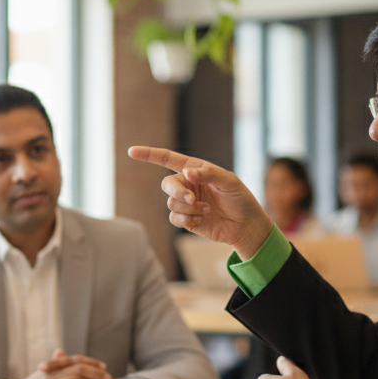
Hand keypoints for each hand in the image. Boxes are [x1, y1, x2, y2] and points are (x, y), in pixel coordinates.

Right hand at [127, 146, 274, 258]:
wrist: (245, 226)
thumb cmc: (240, 199)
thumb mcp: (229, 182)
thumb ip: (208, 174)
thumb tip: (186, 173)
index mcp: (195, 170)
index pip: (167, 159)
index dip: (149, 155)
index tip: (132, 152)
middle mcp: (187, 185)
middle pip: (167, 184)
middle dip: (177, 192)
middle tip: (192, 198)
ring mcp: (186, 203)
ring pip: (172, 203)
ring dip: (188, 208)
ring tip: (207, 210)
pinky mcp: (186, 220)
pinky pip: (175, 218)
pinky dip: (187, 219)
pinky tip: (202, 218)